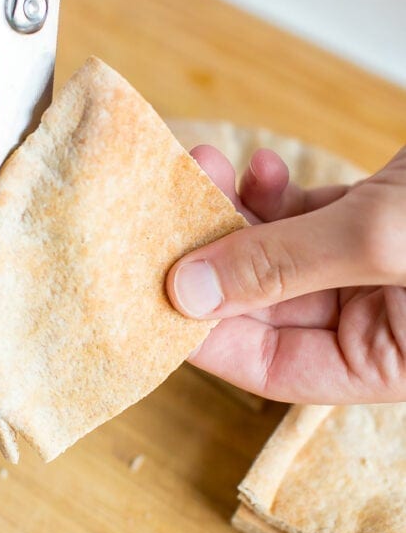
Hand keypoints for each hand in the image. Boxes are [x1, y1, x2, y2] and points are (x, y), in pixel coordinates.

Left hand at [167, 145, 405, 403]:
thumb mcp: (378, 241)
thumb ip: (282, 265)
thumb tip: (188, 293)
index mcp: (390, 362)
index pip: (271, 366)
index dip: (207, 334)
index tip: (149, 294)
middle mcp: (378, 323)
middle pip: (263, 305)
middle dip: (213, 258)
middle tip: (166, 216)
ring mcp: (372, 269)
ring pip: (274, 253)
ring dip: (235, 214)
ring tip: (205, 169)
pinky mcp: (373, 218)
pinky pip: (302, 216)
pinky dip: (273, 192)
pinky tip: (261, 166)